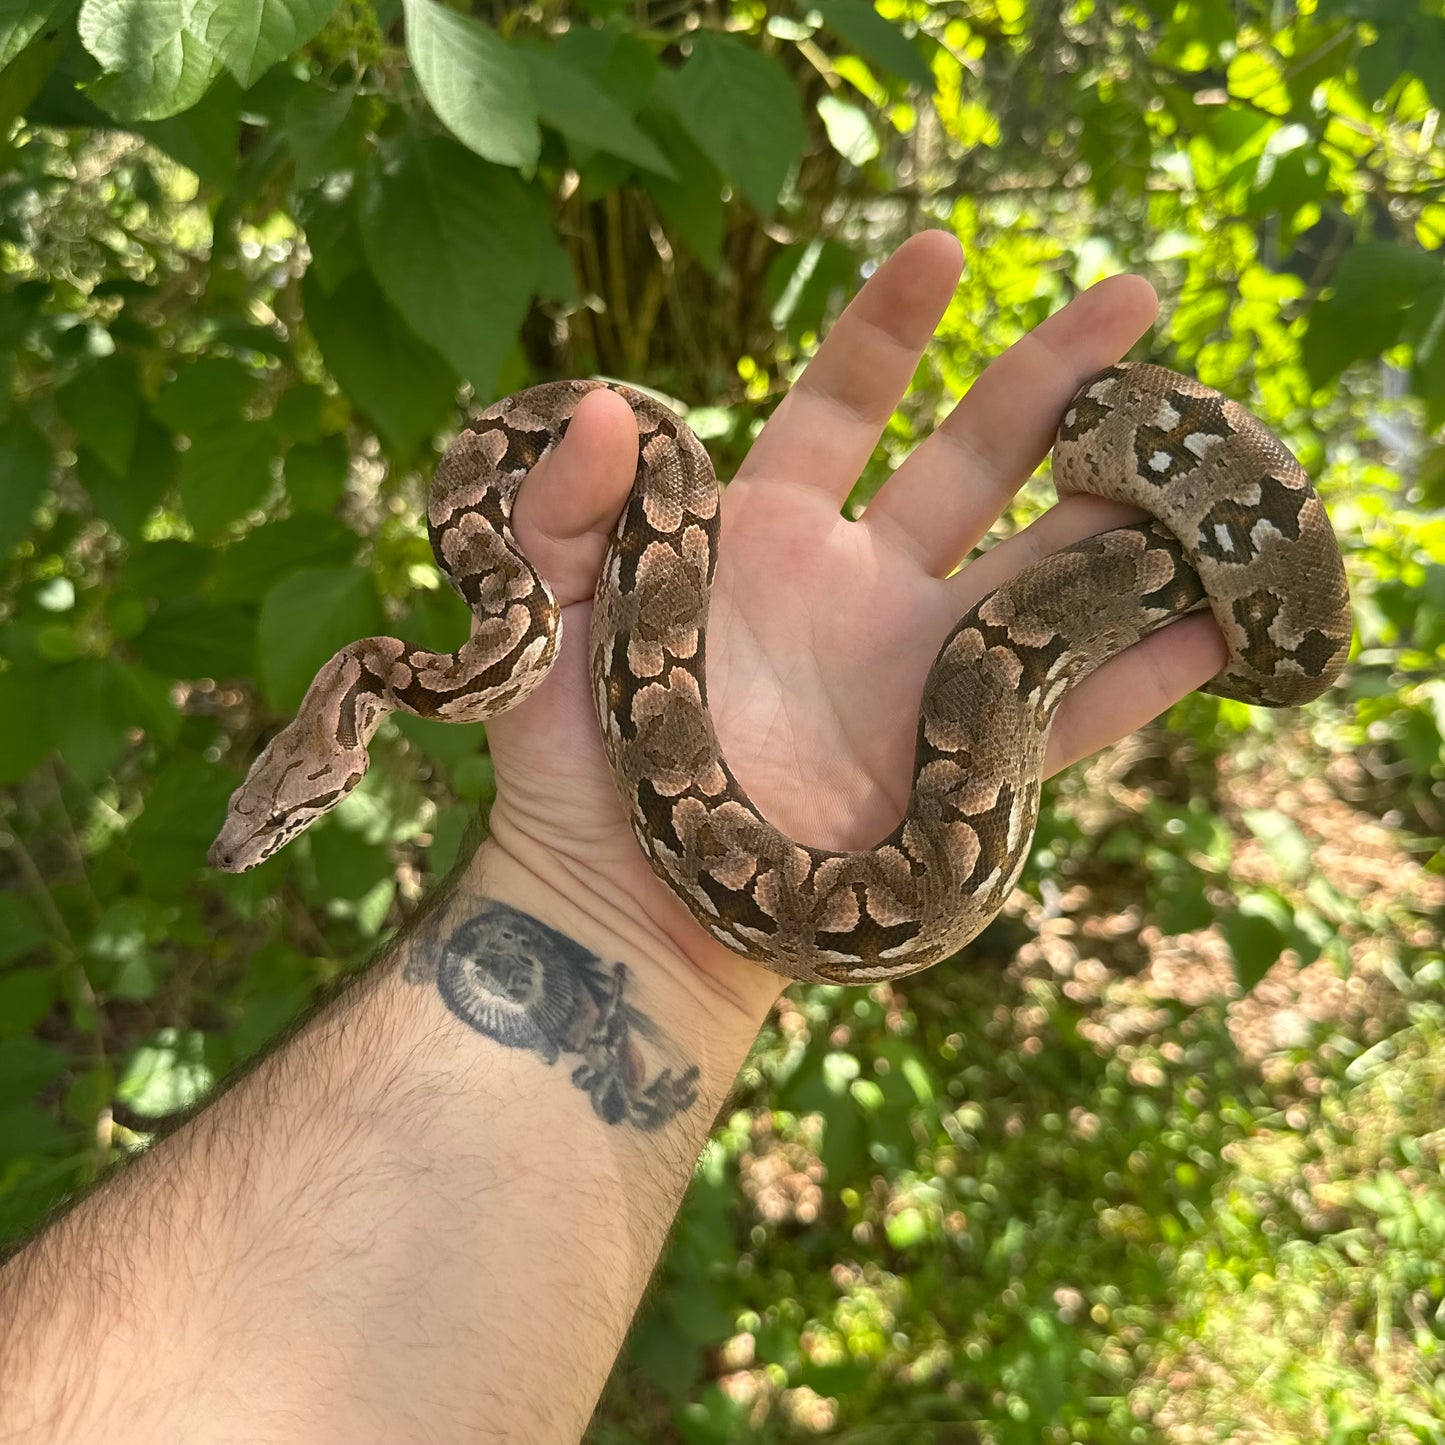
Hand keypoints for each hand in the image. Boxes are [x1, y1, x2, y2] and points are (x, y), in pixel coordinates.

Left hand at [479, 232, 1226, 998]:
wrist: (624, 901)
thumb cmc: (573, 765)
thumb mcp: (547, 623)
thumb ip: (563, 514)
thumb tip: (603, 409)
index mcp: (766, 536)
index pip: (842, 408)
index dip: (890, 332)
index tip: (942, 249)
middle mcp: (859, 588)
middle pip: (974, 464)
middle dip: (1053, 383)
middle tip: (1136, 301)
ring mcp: (916, 674)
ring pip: (1040, 573)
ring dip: (1119, 519)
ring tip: (1200, 460)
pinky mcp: (950, 768)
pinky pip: (1059, 717)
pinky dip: (1135, 680)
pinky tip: (1215, 632)